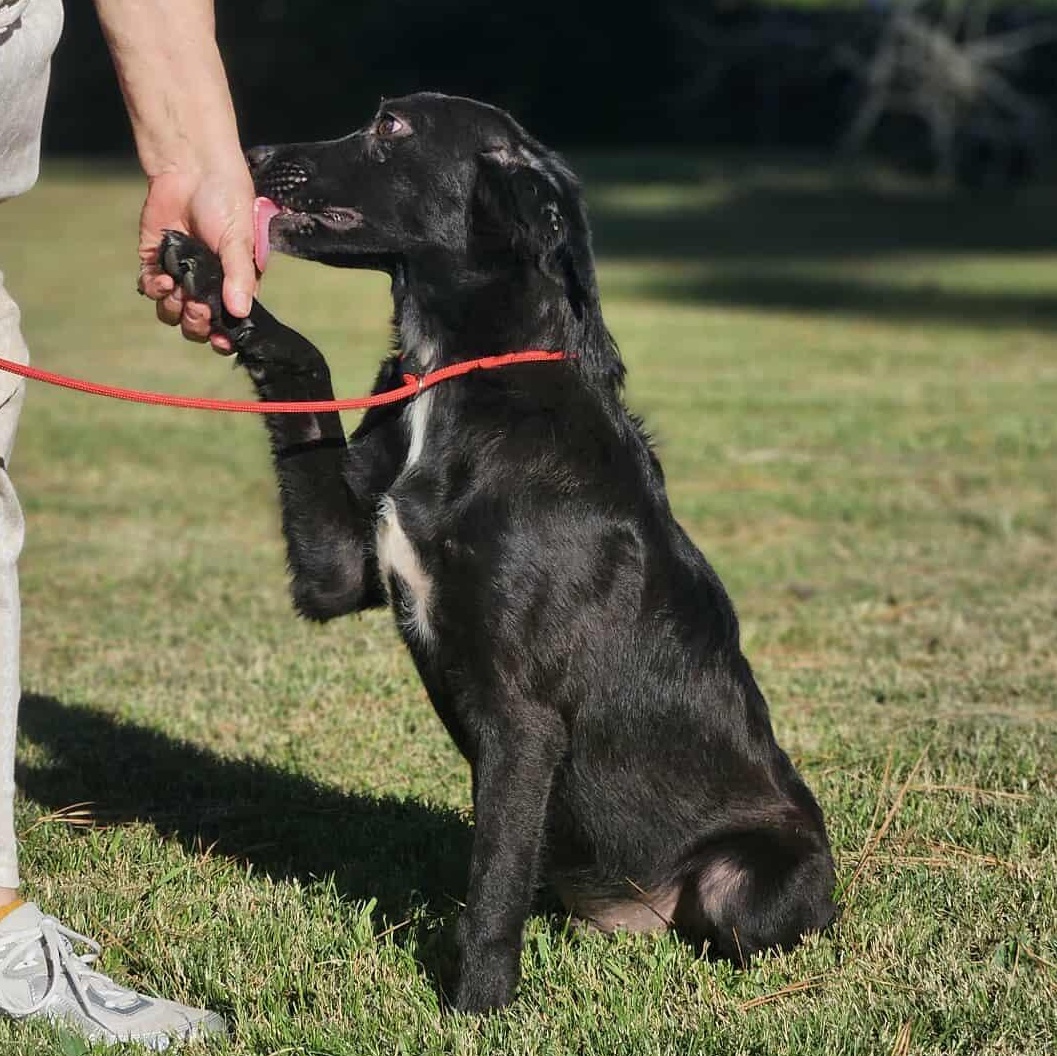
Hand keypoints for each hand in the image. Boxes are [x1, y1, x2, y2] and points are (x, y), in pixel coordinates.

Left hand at [137, 164, 255, 351]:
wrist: (191, 168)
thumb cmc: (226, 201)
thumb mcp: (240, 239)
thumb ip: (239, 277)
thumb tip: (241, 313)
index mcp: (235, 284)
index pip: (231, 323)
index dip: (225, 338)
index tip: (220, 340)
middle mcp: (208, 286)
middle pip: (199, 325)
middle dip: (197, 323)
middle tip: (198, 307)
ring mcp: (181, 275)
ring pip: (172, 313)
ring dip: (174, 308)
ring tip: (178, 290)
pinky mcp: (156, 261)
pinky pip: (150, 289)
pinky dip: (154, 288)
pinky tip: (161, 277)